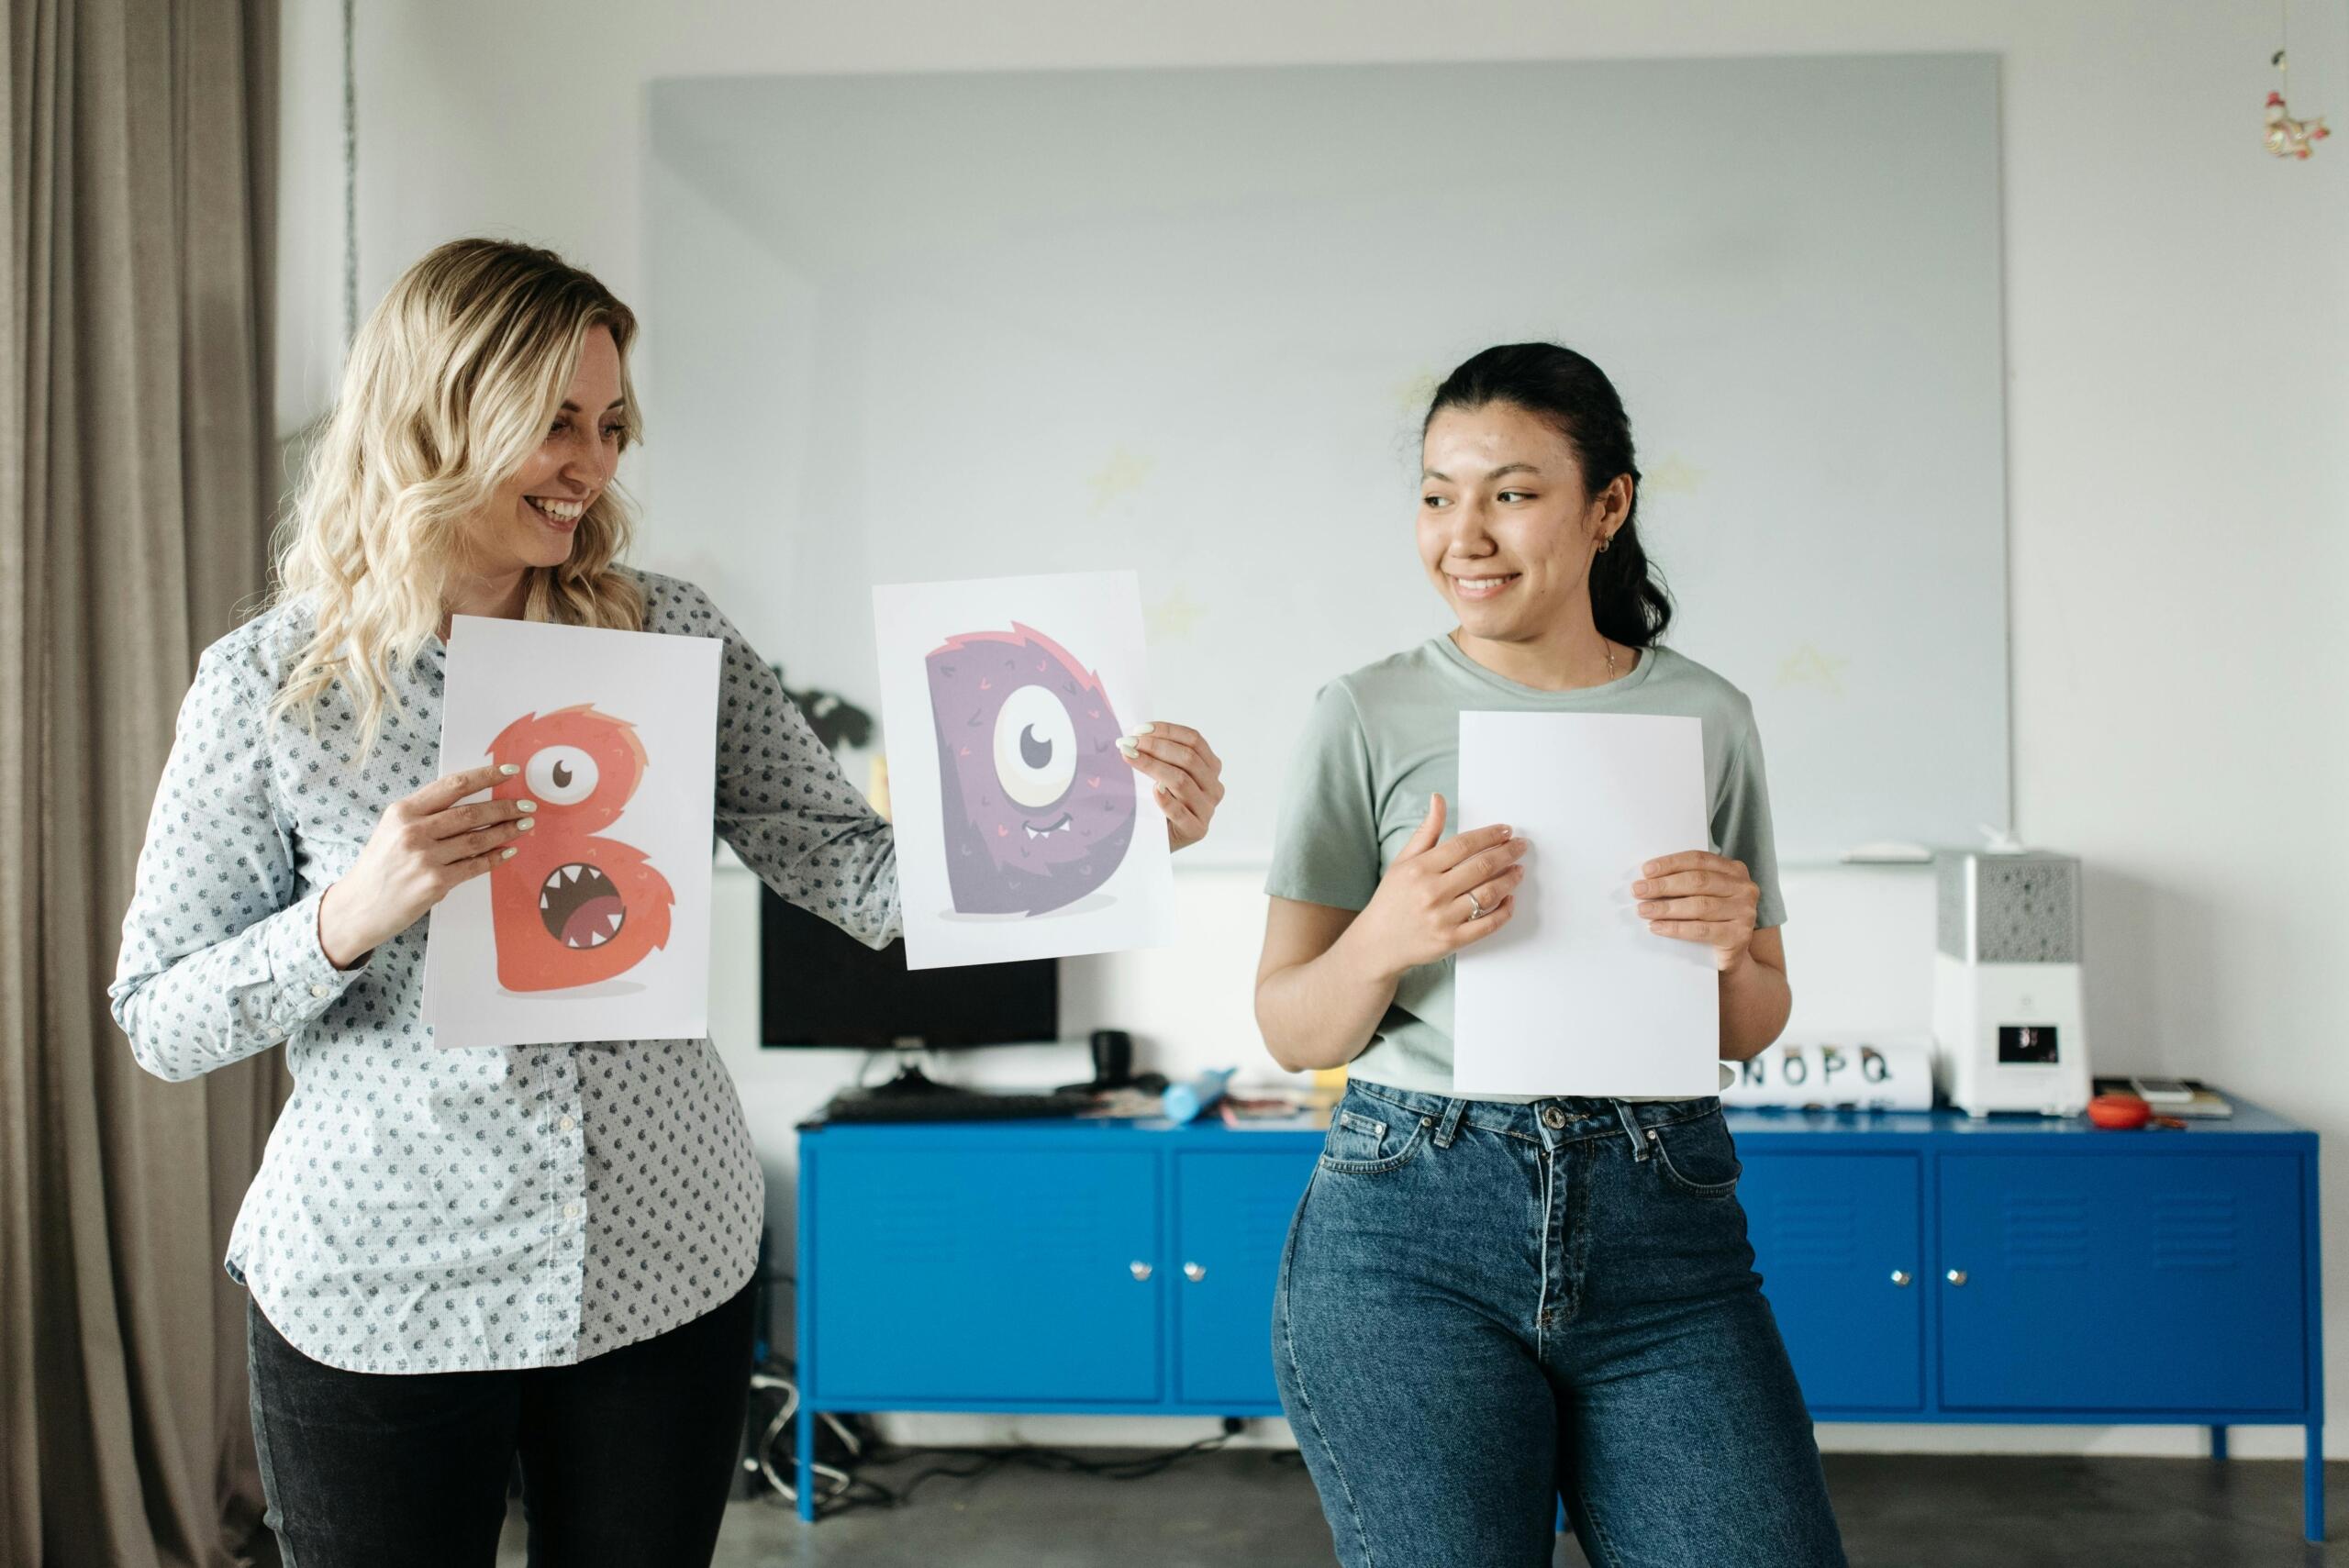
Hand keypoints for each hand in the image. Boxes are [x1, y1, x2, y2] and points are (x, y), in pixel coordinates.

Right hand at [315, 761, 539, 968]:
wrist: (359, 907)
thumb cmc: (379, 866)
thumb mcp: (393, 830)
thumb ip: (426, 814)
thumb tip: (471, 801)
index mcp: (403, 811)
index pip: (453, 786)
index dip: (486, 776)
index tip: (509, 771)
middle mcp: (413, 831)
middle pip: (471, 813)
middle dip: (505, 808)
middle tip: (527, 805)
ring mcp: (425, 858)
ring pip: (477, 839)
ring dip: (506, 831)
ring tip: (525, 825)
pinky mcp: (435, 883)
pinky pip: (475, 866)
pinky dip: (495, 858)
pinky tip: (508, 850)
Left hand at [1117, 721, 1225, 851]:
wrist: (1158, 839)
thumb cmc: (1159, 803)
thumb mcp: (1165, 774)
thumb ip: (1162, 755)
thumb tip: (1137, 735)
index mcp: (1211, 768)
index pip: (1194, 740)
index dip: (1167, 731)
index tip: (1140, 730)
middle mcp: (1214, 787)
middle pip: (1188, 758)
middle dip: (1155, 746)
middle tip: (1129, 743)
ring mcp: (1207, 810)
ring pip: (1182, 780)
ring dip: (1152, 766)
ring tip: (1129, 758)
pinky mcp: (1197, 830)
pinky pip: (1179, 811)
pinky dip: (1165, 800)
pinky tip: (1152, 791)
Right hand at [1341, 793, 1525, 981]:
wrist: (1378, 943)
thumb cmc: (1392, 899)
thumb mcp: (1403, 861)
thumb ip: (1426, 831)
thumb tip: (1439, 799)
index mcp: (1420, 869)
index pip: (1464, 845)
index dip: (1489, 835)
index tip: (1505, 831)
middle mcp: (1432, 892)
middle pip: (1481, 867)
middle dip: (1507, 853)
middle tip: (1520, 846)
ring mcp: (1443, 918)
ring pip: (1488, 894)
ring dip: (1510, 880)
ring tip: (1519, 870)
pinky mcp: (1452, 940)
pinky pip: (1487, 925)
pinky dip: (1504, 911)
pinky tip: (1510, 900)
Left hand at [1632, 851, 1759, 972]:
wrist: (1729, 955)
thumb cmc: (1710, 919)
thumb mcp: (1702, 895)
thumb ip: (1685, 882)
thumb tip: (1647, 878)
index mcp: (1734, 870)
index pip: (1699, 860)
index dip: (1671, 863)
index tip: (1646, 870)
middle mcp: (1744, 888)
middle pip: (1698, 881)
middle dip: (1664, 885)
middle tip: (1638, 890)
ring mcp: (1745, 912)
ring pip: (1699, 905)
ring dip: (1666, 907)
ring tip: (1643, 910)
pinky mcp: (1739, 935)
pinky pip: (1702, 930)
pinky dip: (1676, 928)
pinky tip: (1657, 927)